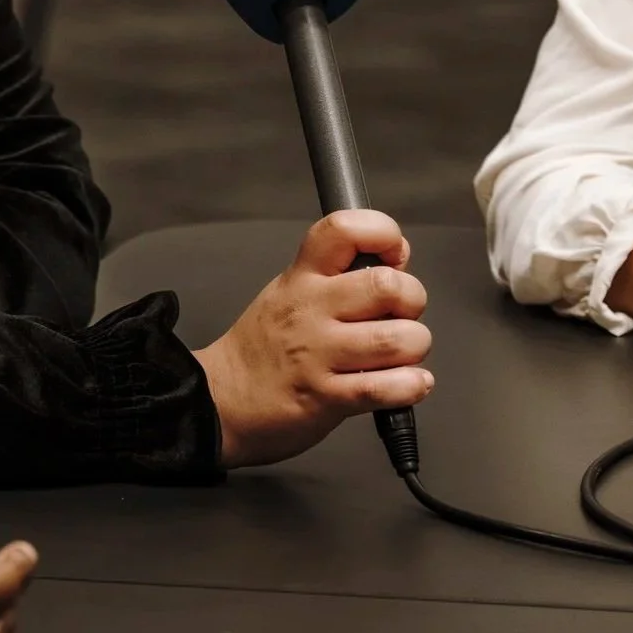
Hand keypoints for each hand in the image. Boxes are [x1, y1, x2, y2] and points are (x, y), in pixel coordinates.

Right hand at [193, 210, 433, 468]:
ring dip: (414, 347)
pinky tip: (411, 384)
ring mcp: (318, 354)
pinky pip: (384, 388)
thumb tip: (397, 258)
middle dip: (412, 300)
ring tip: (403, 354)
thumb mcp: (291, 290)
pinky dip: (411, 386)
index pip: (344, 229)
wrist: (218, 403)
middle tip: (402, 315)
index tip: (394, 254)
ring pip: (396, 340)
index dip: (383, 233)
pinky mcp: (326, 398)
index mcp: (303, 276)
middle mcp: (311, 309)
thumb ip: (341, 273)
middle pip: (387, 286)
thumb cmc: (263, 347)